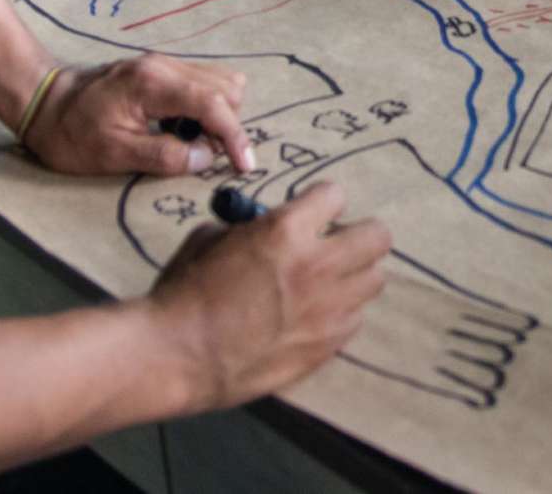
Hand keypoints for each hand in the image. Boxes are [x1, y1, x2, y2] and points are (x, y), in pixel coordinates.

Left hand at [22, 54, 256, 175]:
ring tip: (192, 142)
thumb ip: (164, 156)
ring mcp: (164, 63)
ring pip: (219, 81)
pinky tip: (181, 128)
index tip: (245, 166)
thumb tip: (205, 158)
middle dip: (227, 125)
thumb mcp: (112, 154)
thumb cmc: (70, 133)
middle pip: (226, 88)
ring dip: (219, 114)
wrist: (42, 100)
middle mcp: (165, 65)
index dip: (235, 136)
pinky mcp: (161, 69)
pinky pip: (202, 82)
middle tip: (205, 155)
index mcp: (153, 84)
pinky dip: (205, 107)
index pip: (213, 104)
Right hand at [151, 182, 390, 408]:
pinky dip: (340, 313)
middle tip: (333, 244)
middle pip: (378, 236)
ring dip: (353, 275)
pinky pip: (355, 319)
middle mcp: (318, 266)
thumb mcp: (211, 238)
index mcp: (286, 230)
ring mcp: (327, 310)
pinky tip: (314, 317)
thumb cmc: (182, 292)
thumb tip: (266, 227)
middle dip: (357, 234)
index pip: (336, 195)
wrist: (174, 356)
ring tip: (327, 283)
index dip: (321, 202)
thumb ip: (251, 228)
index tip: (312, 211)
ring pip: (374, 280)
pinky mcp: (327, 346)